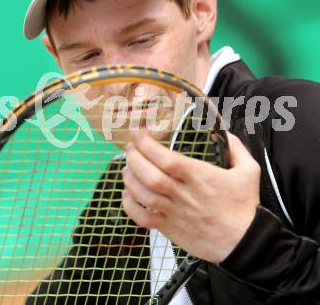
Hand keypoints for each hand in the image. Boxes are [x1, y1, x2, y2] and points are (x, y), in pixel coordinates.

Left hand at [122, 130, 260, 262]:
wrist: (246, 244)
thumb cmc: (244, 207)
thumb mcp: (249, 170)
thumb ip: (235, 147)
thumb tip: (219, 133)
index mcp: (201, 178)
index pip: (168, 160)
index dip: (148, 145)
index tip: (138, 133)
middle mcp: (184, 195)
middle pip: (151, 175)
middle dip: (134, 158)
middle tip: (130, 148)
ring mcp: (175, 213)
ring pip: (143, 195)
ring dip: (130, 178)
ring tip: (128, 166)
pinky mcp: (169, 228)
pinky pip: (142, 218)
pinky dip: (130, 205)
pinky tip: (128, 193)